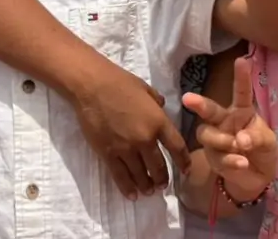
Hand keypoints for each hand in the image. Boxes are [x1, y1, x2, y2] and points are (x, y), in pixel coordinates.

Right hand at [70, 63, 190, 199]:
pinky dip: (127, 188)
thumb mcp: (146, 89)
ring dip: (147, 185)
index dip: (183, 162)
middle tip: (163, 184)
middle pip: (159, 166)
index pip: (177, 147)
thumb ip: (157, 102)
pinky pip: (120, 176)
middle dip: (163, 178)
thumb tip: (161, 108)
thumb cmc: (119, 82)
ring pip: (140, 175)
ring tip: (149, 191)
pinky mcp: (108, 154)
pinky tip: (132, 194)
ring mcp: (126, 149)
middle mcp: (145, 139)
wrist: (92, 86)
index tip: (185, 171)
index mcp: (158, 122)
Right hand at [182, 57, 276, 200]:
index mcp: (241, 111)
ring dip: (221, 140)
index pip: (241, 92)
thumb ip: (257, 138)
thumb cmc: (263, 151)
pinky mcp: (213, 159)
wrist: (258, 178)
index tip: (242, 60)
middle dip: (199, 104)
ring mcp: (216, 140)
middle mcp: (224, 122)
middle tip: (188, 99)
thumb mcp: (268, 142)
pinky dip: (230, 160)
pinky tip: (241, 163)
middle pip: (210, 110)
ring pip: (207, 134)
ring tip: (237, 146)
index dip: (241, 77)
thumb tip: (240, 140)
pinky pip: (216, 157)